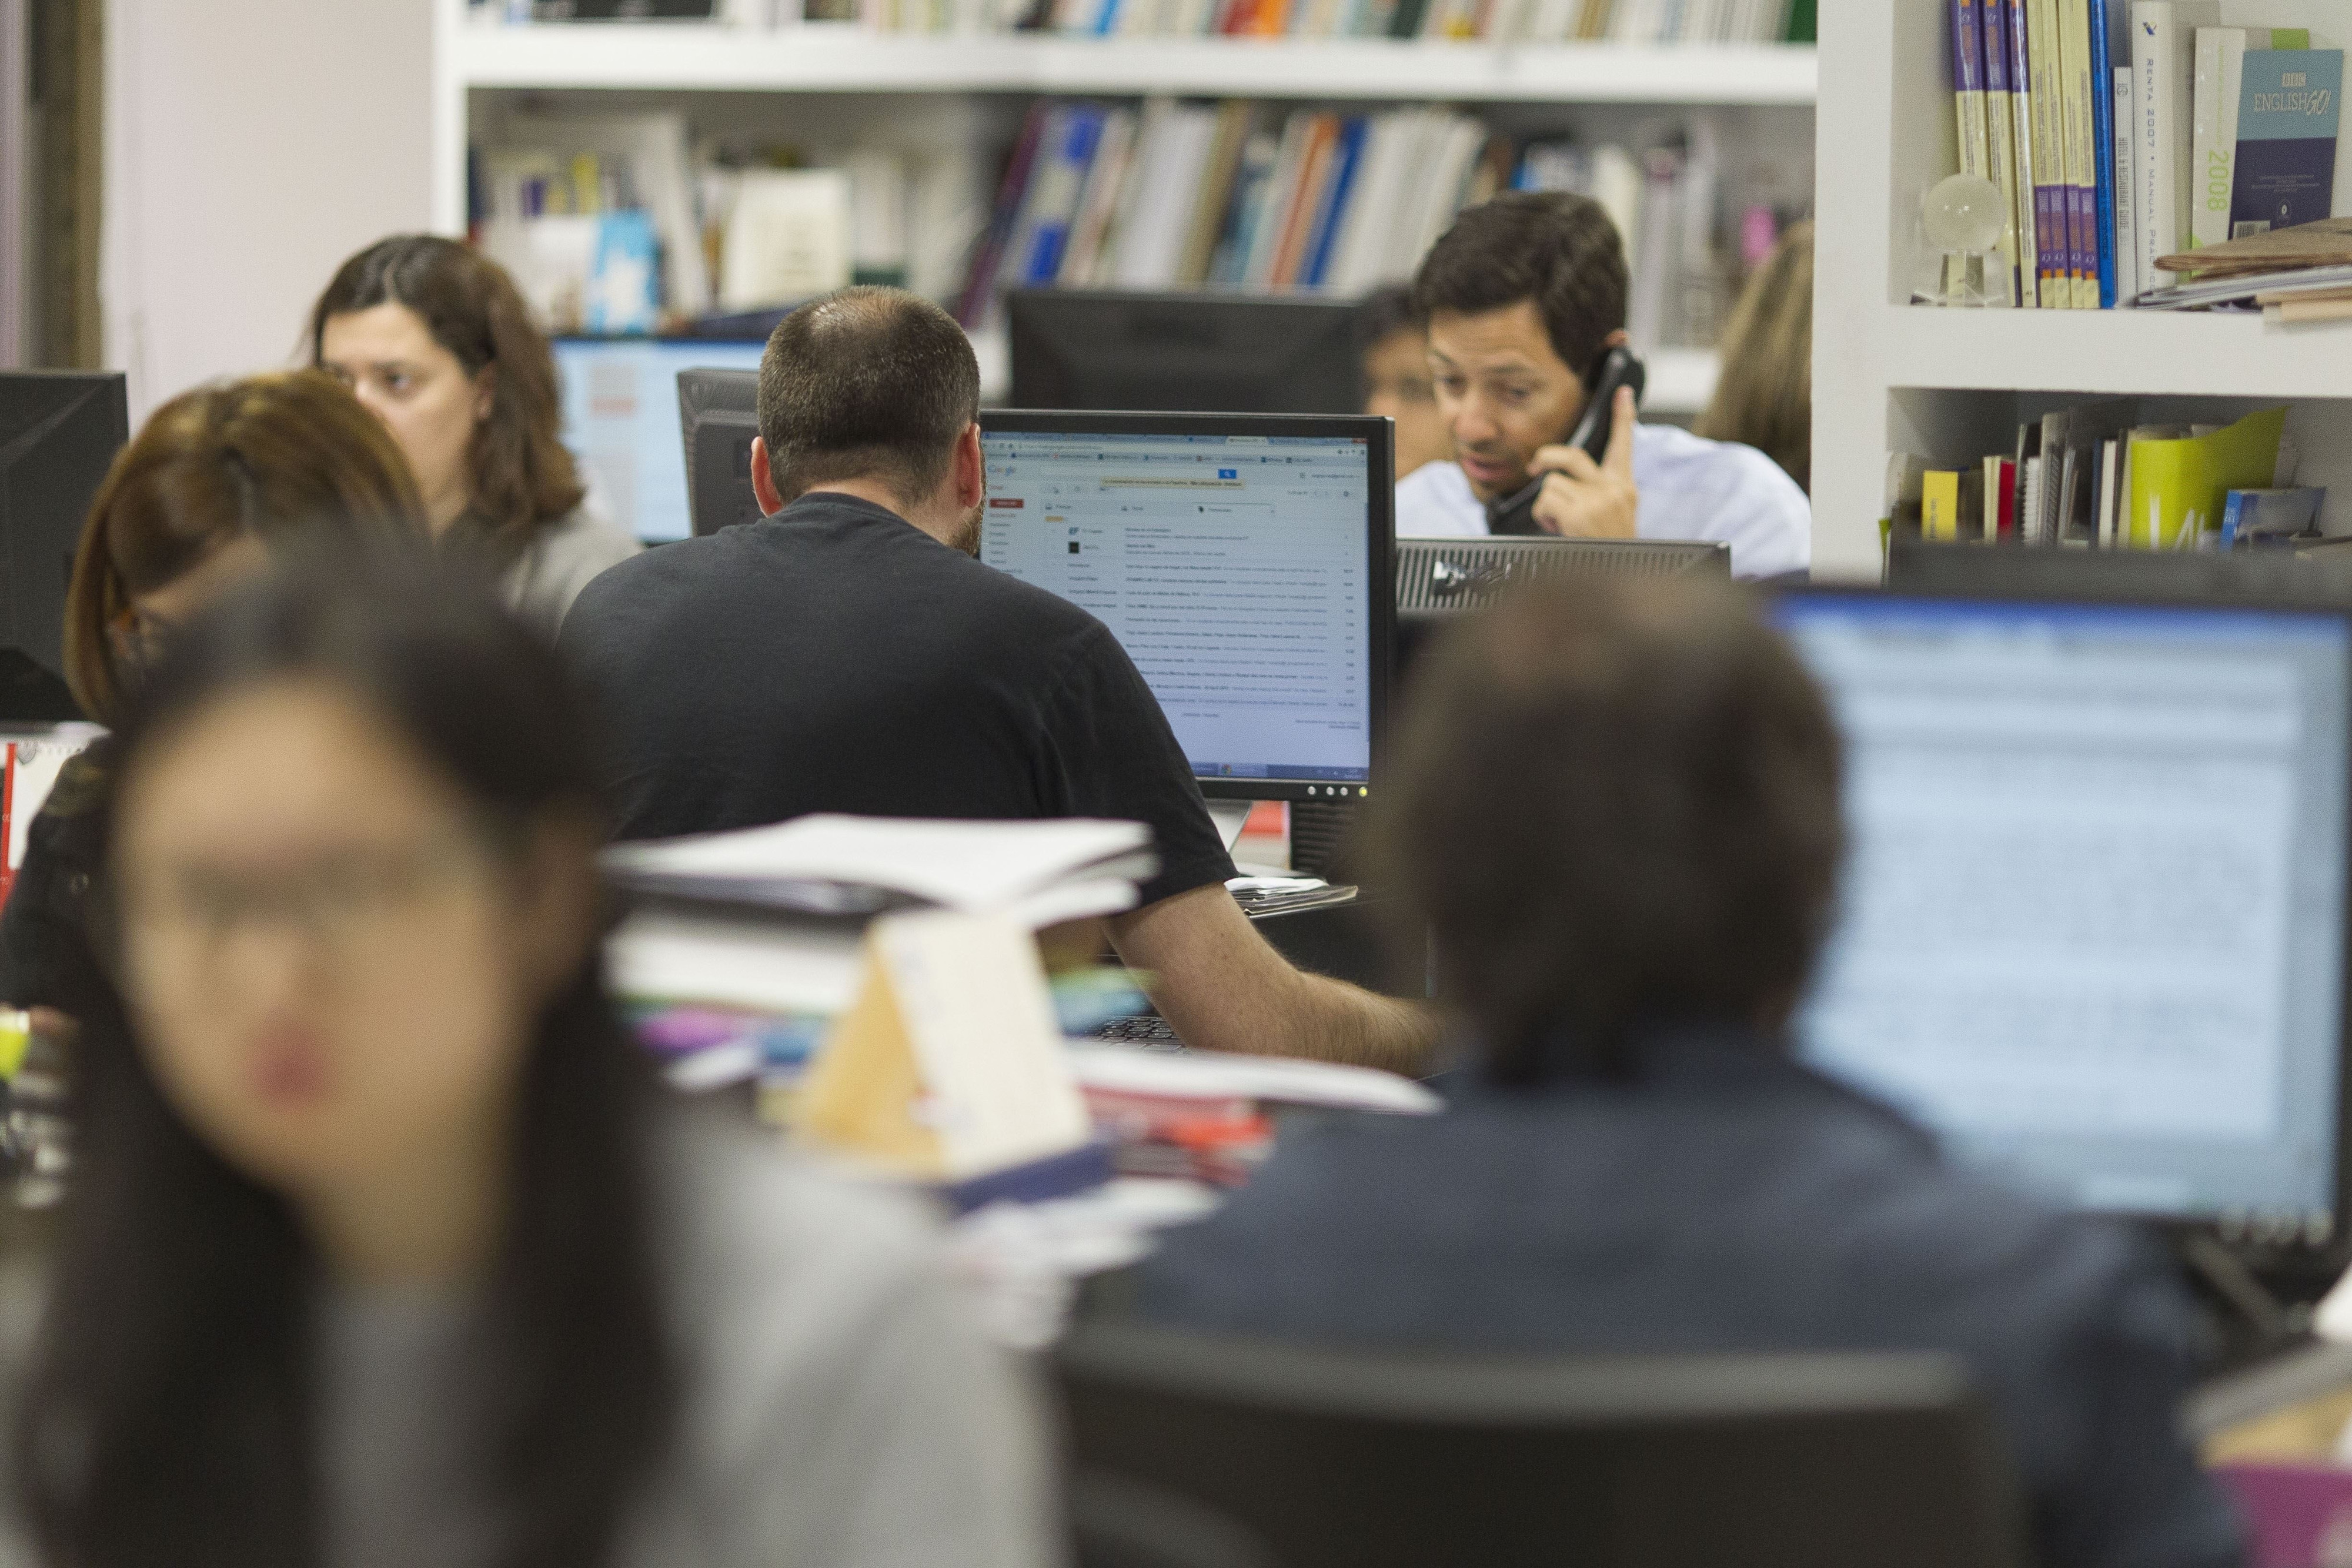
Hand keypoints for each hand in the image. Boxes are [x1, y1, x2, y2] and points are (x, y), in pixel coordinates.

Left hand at [1527, 386, 1638, 538]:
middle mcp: (1613, 489)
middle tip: (1534, 466)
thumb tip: (1558, 484)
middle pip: (1571, 457)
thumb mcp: (1612, 518)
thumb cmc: (1607, 550)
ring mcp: (1597, 500)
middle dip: (1547, 458)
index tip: (1623, 393)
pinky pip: (1545, 501)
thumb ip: (1595, 495)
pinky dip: (1543, 516)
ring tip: (1561, 527)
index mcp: (1624, 488)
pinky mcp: (1580, 512)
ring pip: (1551, 484)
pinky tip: (1559, 531)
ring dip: (1546, 505)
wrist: (1619, 576)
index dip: (1623, 418)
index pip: (1623, 447)